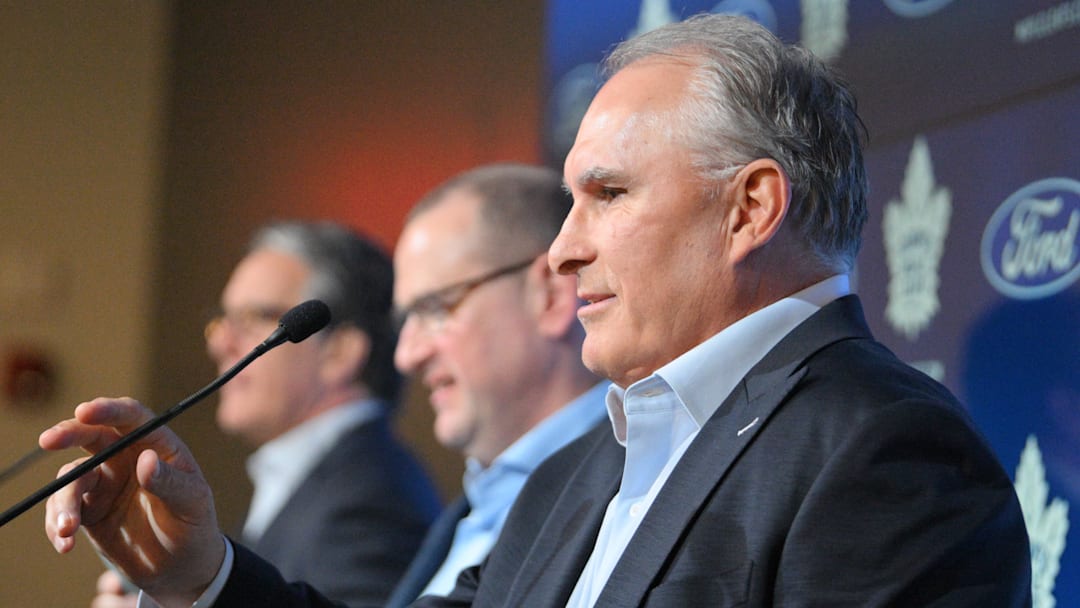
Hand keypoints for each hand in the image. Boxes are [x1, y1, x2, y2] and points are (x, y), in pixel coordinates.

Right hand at [41, 397, 224, 605]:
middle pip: (92, 434)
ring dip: (64, 501)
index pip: (132, 417)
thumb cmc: (194, 524)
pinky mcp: (88, 509)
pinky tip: (65, 545)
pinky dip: (57, 525)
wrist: (180, 566)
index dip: (108, 410)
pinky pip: (62, 509)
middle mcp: (127, 457)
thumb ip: (170, 483)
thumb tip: (145, 461)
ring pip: (72, 477)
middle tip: (49, 440)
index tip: (84, 411)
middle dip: (68, 432)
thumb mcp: (192, 503)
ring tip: (69, 529)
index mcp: (157, 445)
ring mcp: (104, 482)